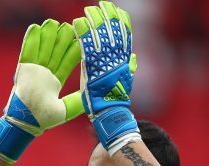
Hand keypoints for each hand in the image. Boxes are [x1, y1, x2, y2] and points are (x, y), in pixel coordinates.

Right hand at [0, 19, 82, 163]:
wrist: (25, 124)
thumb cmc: (43, 120)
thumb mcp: (66, 110)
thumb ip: (78, 101)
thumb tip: (92, 95)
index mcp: (55, 82)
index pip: (67, 62)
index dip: (74, 50)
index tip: (81, 39)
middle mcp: (45, 74)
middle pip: (55, 52)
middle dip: (62, 39)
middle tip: (69, 26)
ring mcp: (33, 71)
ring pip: (42, 49)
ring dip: (47, 36)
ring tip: (52, 23)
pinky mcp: (23, 70)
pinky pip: (26, 52)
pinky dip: (30, 40)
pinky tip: (35, 28)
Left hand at [73, 2, 139, 151]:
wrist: (110, 113)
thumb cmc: (115, 100)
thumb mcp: (125, 80)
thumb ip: (128, 67)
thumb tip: (132, 57)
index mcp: (124, 60)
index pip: (125, 35)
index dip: (121, 21)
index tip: (116, 10)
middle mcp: (116, 57)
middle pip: (114, 31)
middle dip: (107, 16)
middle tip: (101, 4)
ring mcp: (105, 61)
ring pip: (100, 35)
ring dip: (94, 21)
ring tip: (88, 10)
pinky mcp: (92, 66)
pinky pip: (86, 46)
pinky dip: (82, 33)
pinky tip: (77, 23)